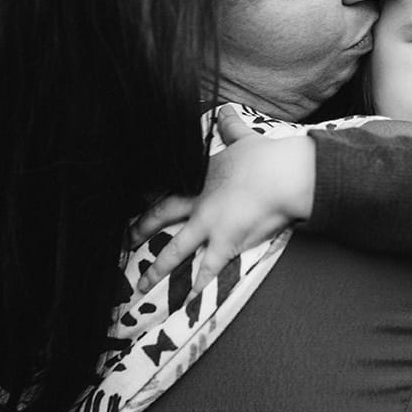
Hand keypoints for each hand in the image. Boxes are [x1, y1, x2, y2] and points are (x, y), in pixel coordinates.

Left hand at [131, 106, 314, 294]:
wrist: (285, 177)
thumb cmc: (266, 158)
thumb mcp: (244, 139)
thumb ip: (231, 127)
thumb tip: (226, 111)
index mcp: (200, 177)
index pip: (169, 186)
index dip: (151, 196)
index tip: (136, 204)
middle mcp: (199, 202)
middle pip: (162, 216)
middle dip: (140, 228)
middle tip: (126, 240)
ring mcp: (209, 226)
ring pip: (174, 251)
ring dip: (157, 270)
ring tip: (141, 286)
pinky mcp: (225, 244)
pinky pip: (207, 270)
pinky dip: (196, 287)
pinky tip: (185, 301)